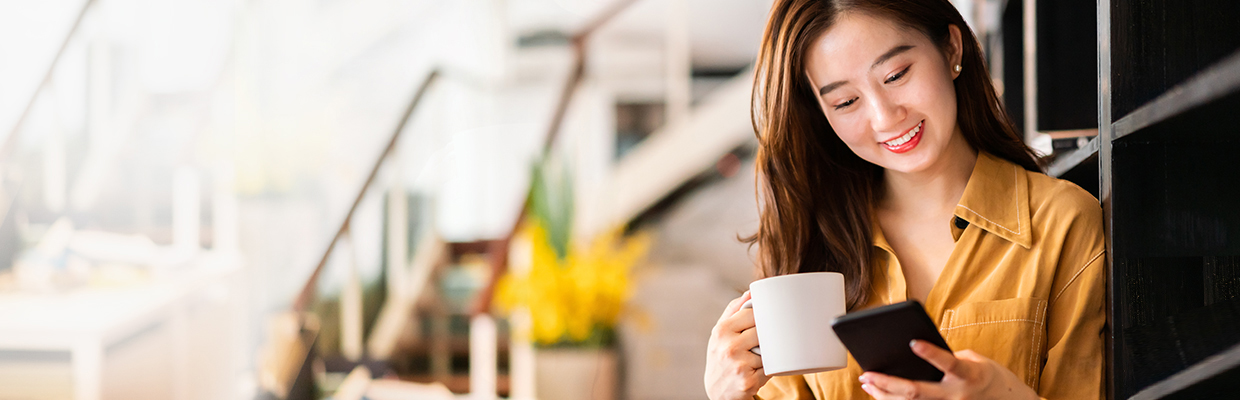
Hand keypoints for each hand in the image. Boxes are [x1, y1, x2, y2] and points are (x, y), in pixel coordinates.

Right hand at [705, 291, 769, 399]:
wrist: (717, 390)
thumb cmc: (721, 355)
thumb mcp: (721, 332)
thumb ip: (734, 310)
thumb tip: (751, 291)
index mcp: (722, 330)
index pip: (753, 314)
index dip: (761, 318)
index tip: (764, 320)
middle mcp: (728, 347)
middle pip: (763, 332)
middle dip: (765, 336)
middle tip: (760, 342)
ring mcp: (739, 365)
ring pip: (768, 350)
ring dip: (768, 354)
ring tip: (755, 358)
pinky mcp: (748, 382)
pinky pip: (770, 369)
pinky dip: (768, 369)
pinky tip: (756, 371)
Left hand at [858, 340, 1038, 399]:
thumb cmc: (986, 375)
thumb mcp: (974, 360)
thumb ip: (948, 357)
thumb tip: (914, 354)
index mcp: (969, 375)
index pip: (949, 364)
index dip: (931, 354)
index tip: (913, 342)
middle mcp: (957, 395)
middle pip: (917, 391)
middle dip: (889, 383)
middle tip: (867, 374)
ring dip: (885, 394)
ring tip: (867, 383)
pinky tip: (880, 394)